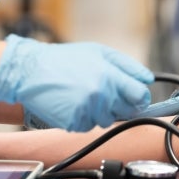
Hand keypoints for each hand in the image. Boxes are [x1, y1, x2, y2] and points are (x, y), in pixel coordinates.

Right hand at [0, 35, 153, 131]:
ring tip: (86, 95)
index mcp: (110, 75)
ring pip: (108, 120)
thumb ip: (127, 65)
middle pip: (127, 111)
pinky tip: (74, 104)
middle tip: (108, 96)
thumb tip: (148, 79)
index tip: (137, 99)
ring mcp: (88, 110)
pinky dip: (84, 119)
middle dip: (123, 106)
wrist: (31, 71)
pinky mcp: (74, 123)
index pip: (140, 95)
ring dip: (102, 112)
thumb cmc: (65, 59)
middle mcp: (101, 94)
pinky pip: (89, 126)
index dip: (141, 98)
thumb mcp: (99, 52)